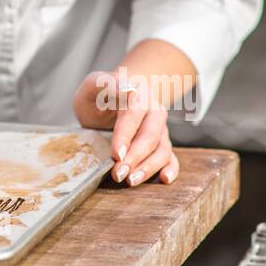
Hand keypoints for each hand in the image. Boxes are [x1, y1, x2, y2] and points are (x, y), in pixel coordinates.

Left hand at [73, 69, 179, 187]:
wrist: (112, 97)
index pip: (134, 115)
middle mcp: (154, 111)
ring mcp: (160, 129)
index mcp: (138, 93)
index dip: (125, 136)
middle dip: (135, 157)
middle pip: (150, 135)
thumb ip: (105, 84)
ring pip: (162, 149)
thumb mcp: (93, 85)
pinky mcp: (162, 144)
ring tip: (130, 180)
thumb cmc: (100, 94)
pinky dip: (171, 169)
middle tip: (118, 174)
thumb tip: (127, 88)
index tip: (115, 154)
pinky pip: (172, 157)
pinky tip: (164, 179)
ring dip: (148, 167)